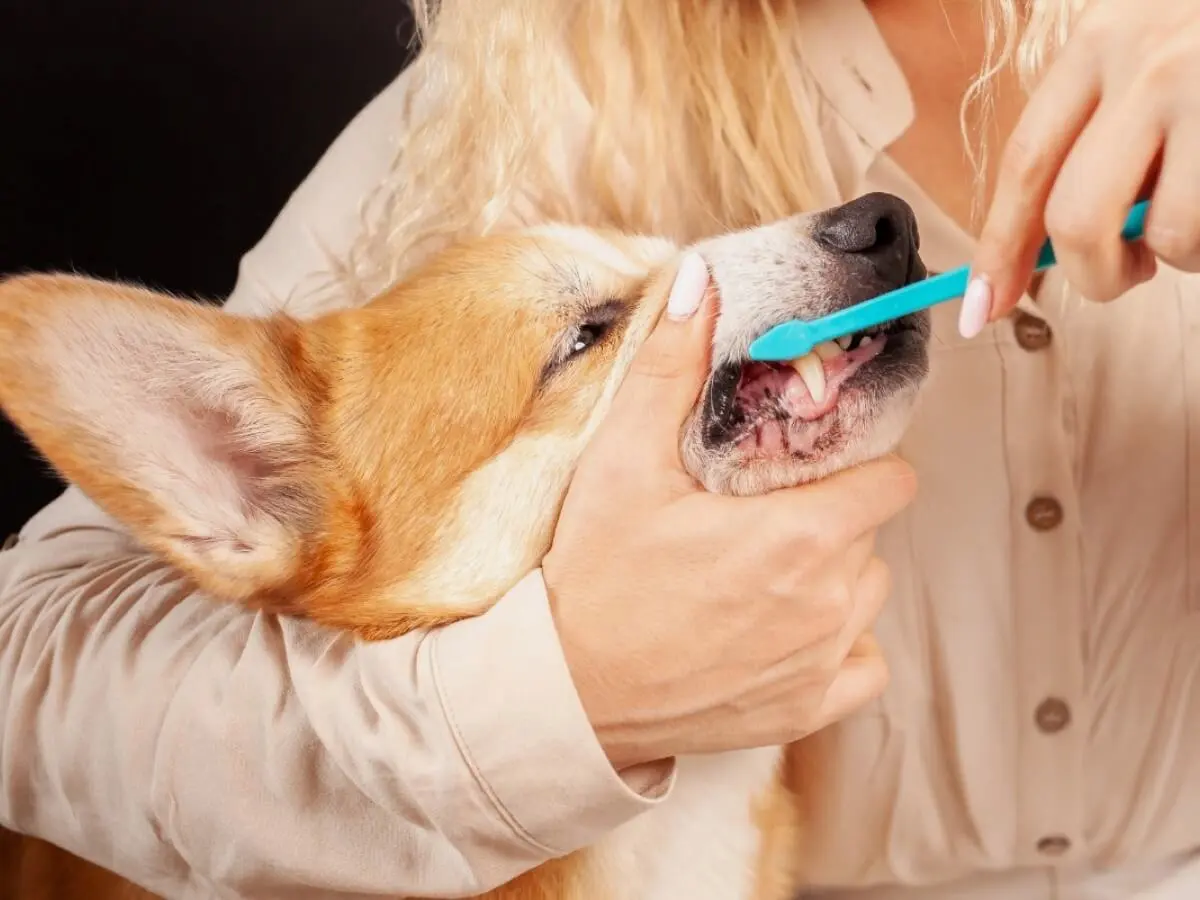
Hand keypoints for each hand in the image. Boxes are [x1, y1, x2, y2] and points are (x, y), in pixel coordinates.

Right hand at [542, 255, 916, 770]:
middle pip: (872, 535)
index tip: (813, 463)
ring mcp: (820, 664)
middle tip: (764, 513)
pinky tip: (783, 633)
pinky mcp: (803, 712)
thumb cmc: (594, 578)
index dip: (859, 462)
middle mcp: (828, 604)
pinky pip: (861, 667)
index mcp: (801, 536)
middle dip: (832, 515)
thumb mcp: (622, 462)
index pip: (892, 481)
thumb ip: (671, 369)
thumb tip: (700, 283)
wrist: (566, 694)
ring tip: (765, 572)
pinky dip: (837, 647)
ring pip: (867, 596)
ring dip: (834, 577)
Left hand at [963, 0, 1199, 335]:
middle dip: (1095, 274)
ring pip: (1169, 235)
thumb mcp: (1149, 48)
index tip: (983, 307)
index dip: (1000, 248)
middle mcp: (1151, 62)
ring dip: (1185, 255)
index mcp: (1101, 41)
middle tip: (1128, 274)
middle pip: (1076, 218)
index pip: (1025, 164)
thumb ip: (1103, 128)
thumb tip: (1047, 246)